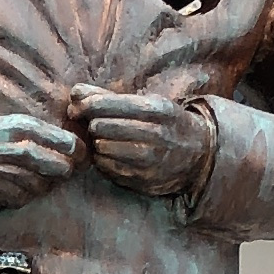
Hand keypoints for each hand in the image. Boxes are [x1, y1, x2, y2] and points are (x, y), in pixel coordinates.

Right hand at [0, 109, 80, 211]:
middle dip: (63, 171)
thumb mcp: (14, 123)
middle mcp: (17, 150)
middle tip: (54, 169)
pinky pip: (21, 199)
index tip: (78, 157)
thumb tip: (78, 152)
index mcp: (24, 128)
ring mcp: (6, 173)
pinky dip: (20, 195)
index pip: (70, 145)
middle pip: (62, 169)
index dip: (79, 154)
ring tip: (24, 174)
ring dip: (40, 184)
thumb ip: (45, 135)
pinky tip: (9, 184)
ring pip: (43, 187)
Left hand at [68, 83, 218, 199]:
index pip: (106, 105)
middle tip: (96, 125)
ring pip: (101, 148)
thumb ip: (108, 96)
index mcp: (156, 109)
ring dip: (98, 144)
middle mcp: (155, 135)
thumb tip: (74, 92)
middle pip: (100, 127)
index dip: (85, 105)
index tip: (77, 108)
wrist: (199, 154)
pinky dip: (104, 161)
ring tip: (107, 140)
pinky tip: (113, 155)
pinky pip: (107, 168)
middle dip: (93, 124)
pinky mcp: (143, 181)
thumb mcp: (146, 103)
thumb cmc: (164, 123)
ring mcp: (149, 161)